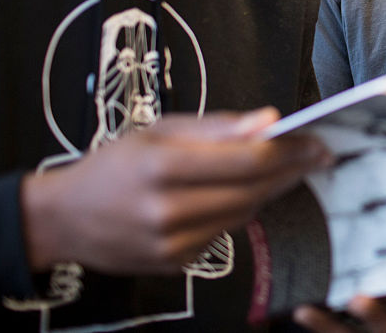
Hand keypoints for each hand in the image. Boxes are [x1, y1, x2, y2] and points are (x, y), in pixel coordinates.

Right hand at [21, 108, 331, 273]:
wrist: (66, 218)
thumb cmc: (116, 164)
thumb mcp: (159, 129)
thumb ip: (217, 127)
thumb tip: (269, 119)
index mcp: (160, 166)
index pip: (244, 159)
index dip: (288, 150)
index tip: (317, 140)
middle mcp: (166, 210)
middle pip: (251, 190)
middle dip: (290, 170)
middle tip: (318, 154)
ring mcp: (171, 244)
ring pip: (244, 214)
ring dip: (271, 190)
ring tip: (287, 167)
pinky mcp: (175, 265)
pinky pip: (226, 233)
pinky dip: (241, 210)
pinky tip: (245, 192)